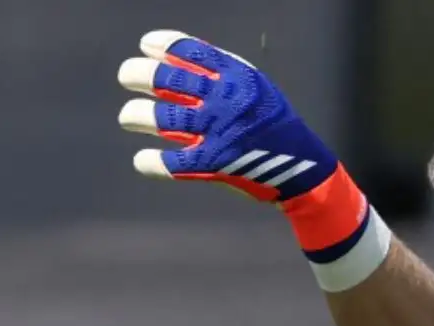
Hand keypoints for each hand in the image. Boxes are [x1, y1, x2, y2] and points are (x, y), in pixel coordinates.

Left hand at [116, 31, 389, 290]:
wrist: (305, 172)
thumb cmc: (276, 127)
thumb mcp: (258, 89)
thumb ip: (223, 73)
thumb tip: (173, 58)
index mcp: (238, 78)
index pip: (189, 52)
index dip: (161, 46)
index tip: (146, 47)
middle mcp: (226, 102)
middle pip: (166, 81)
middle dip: (138, 75)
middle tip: (128, 77)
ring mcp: (219, 133)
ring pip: (161, 120)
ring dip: (136, 117)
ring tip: (130, 118)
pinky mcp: (215, 164)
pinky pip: (171, 162)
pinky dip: (151, 162)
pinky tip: (143, 159)